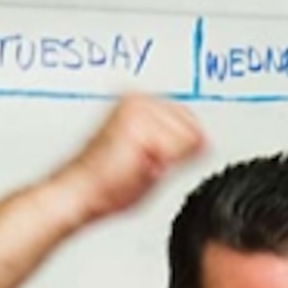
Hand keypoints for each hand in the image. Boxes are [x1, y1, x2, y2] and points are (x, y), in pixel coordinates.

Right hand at [63, 96, 205, 221]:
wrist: (82, 190)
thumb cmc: (108, 182)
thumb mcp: (154, 159)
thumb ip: (180, 146)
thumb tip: (205, 140)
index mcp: (139, 102)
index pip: (188, 121)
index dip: (177, 150)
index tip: (147, 159)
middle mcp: (139, 97)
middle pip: (191, 128)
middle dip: (172, 153)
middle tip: (140, 163)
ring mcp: (138, 104)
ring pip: (185, 138)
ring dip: (165, 159)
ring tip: (136, 163)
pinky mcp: (139, 119)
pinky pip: (176, 147)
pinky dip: (162, 163)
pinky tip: (137, 164)